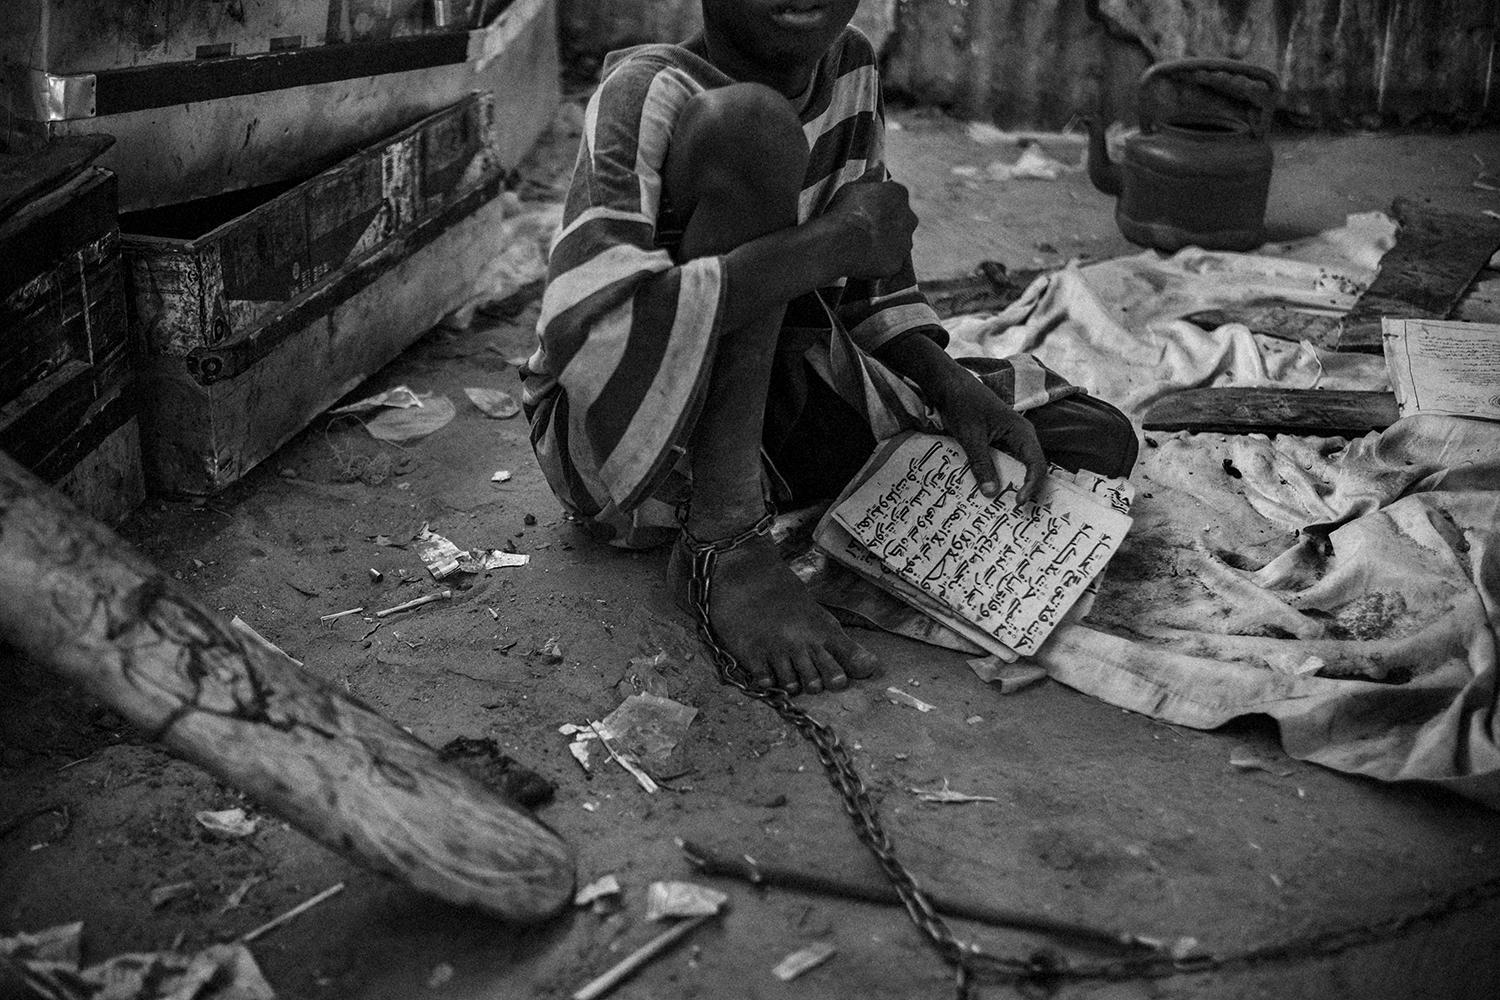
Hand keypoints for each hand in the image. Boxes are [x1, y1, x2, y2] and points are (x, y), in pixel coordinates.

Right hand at [824, 163, 916, 279]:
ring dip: (886, 243)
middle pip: (901, 220)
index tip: (865, 211)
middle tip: (866, 229)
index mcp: (900, 194)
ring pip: (898, 242)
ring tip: (863, 246)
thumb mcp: (853, 186)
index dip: (879, 205)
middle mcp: (909, 218)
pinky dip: (879, 261)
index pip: (895, 198)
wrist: (839, 242)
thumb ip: (870, 178)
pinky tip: (863, 260)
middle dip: (888, 224)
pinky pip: (889, 262)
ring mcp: (904, 243)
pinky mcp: (897, 264)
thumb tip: (879, 166)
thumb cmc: (844, 210)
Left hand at [931, 372, 1046, 504]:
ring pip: (1017, 467)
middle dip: (1026, 489)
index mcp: (1022, 432)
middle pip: (1032, 468)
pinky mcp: (997, 442)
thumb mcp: (971, 437)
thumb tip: (991, 494)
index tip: (1018, 503)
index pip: (1037, 464)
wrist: (948, 384)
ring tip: (1003, 506)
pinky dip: (998, 476)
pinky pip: (1003, 462)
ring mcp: (1010, 439)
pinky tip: (989, 489)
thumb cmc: (963, 404)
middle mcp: (1021, 437)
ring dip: (1011, 484)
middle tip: (1015, 512)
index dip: (1032, 485)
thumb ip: (981, 464)